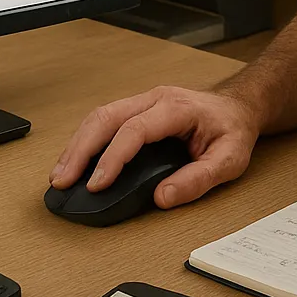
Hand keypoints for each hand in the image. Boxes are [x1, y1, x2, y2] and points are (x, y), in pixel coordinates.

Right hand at [48, 85, 260, 207]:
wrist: (237, 107)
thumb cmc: (232, 131)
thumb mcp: (229, 160)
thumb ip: (198, 179)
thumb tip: (162, 197)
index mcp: (177, 108)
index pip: (135, 129)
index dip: (112, 158)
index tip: (97, 185)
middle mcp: (155, 99)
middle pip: (106, 117)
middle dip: (80, 150)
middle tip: (62, 181)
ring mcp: (143, 101)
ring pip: (99, 116)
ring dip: (76, 145)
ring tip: (60, 175)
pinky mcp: (136, 110)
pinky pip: (104, 121)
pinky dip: (85, 141)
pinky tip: (74, 161)